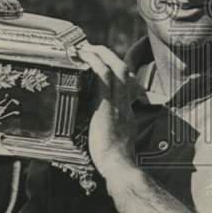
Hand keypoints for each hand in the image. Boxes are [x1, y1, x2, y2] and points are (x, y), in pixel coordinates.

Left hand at [76, 43, 141, 189]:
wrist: (119, 165)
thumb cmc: (115, 159)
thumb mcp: (115, 140)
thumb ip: (110, 130)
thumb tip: (99, 128)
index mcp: (126, 110)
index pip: (126, 83)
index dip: (116, 69)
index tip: (104, 62)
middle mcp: (124, 102)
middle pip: (123, 69)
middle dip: (108, 55)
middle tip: (92, 48)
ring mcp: (117, 102)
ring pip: (115, 67)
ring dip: (99, 53)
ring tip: (85, 47)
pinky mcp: (106, 104)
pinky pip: (104, 76)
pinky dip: (95, 62)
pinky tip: (84, 57)